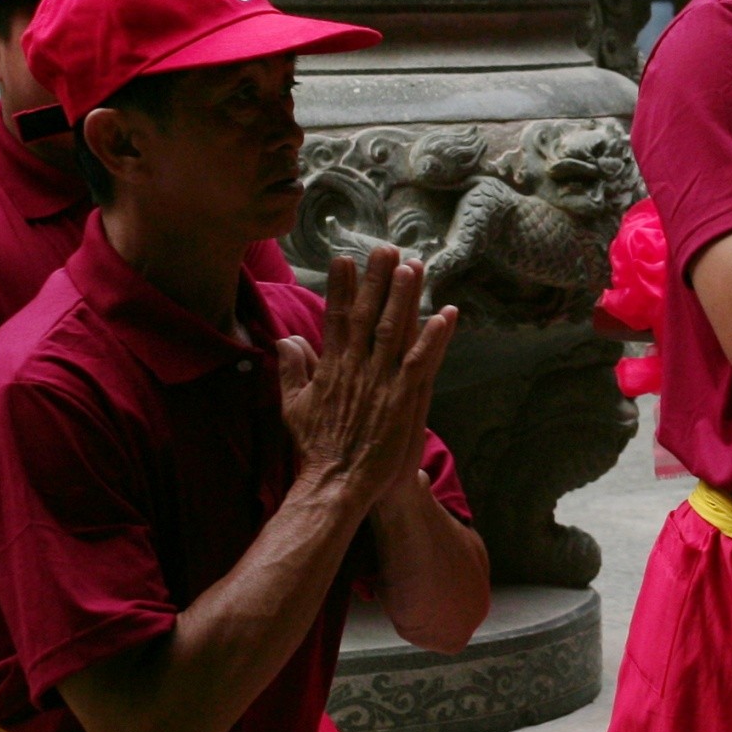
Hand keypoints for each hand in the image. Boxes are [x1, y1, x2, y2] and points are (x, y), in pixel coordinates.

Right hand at [279, 247, 456, 515]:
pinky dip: (433, 339)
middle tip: (385, 248)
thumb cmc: (315, 448)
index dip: (340, 287)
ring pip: (394, 330)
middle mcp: (355, 367)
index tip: (344, 258)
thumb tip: (286, 339)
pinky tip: (445, 316)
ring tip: (413, 266)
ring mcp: (380, 382)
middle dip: (376, 280)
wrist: (335, 484)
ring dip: (405, 297)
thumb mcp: (293, 405)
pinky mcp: (402, 399)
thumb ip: (291, 370)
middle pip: (366, 314)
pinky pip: (421, 362)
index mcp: (330, 367)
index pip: (334, 317)